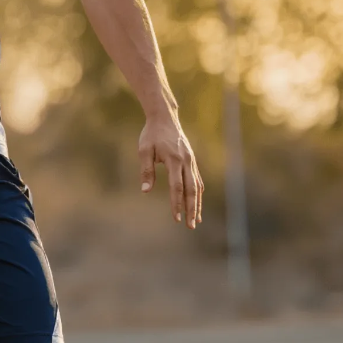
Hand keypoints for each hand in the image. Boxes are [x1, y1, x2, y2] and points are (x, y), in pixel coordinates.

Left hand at [139, 115, 202, 229]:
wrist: (164, 117)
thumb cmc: (152, 134)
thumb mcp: (144, 150)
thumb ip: (146, 170)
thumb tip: (145, 191)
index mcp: (175, 160)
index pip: (177, 187)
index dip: (176, 203)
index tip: (176, 218)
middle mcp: (186, 161)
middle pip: (191, 190)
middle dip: (191, 209)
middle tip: (190, 226)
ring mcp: (191, 161)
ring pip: (197, 186)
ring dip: (197, 204)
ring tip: (196, 220)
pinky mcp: (192, 160)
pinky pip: (197, 180)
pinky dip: (198, 193)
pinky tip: (196, 203)